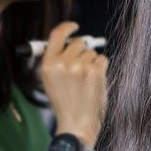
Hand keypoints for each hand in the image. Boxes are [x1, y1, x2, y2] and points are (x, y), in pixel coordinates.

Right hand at [39, 21, 107, 144]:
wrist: (76, 124)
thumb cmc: (66, 103)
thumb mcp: (51, 81)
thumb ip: (57, 60)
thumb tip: (72, 41)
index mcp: (47, 65)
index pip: (56, 34)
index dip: (67, 27)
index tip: (75, 26)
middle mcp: (62, 63)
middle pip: (79, 43)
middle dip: (83, 52)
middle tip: (82, 68)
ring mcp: (79, 67)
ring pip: (92, 53)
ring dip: (92, 63)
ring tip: (86, 82)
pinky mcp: (95, 72)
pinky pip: (102, 59)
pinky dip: (101, 69)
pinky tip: (94, 83)